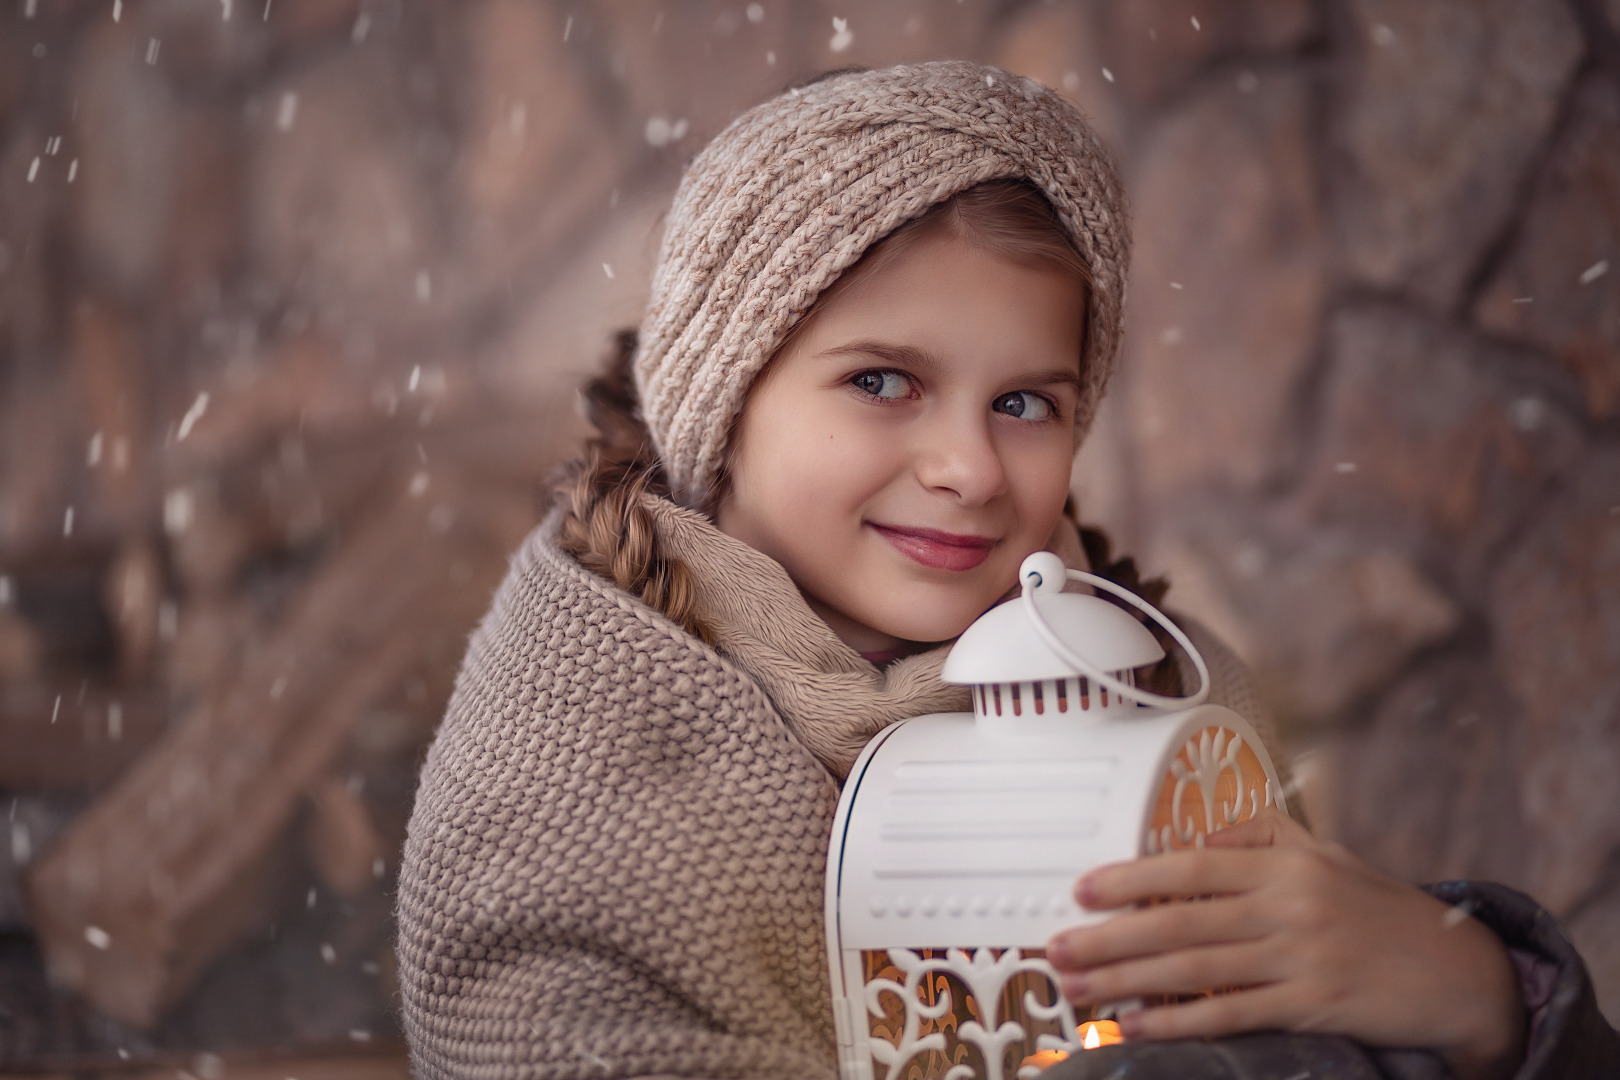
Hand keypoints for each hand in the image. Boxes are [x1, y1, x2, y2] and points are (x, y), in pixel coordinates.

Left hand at [1044, 809, 1525, 1079]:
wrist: (1456, 971)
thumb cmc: (1378, 910)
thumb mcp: (1324, 857)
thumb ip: (1260, 840)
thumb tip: (1196, 839)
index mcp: (1285, 864)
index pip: (1191, 867)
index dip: (1131, 877)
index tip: (1082, 889)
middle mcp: (1288, 906)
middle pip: (1179, 920)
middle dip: (1110, 936)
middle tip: (1057, 948)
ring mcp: (1300, 958)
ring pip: (1194, 968)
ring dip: (1127, 980)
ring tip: (1078, 987)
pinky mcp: (1312, 1006)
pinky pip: (1231, 1013)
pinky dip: (1178, 1019)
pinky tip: (1137, 1022)